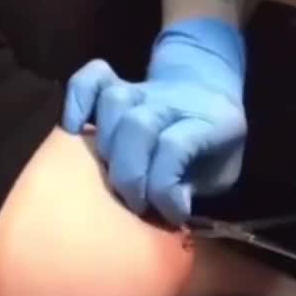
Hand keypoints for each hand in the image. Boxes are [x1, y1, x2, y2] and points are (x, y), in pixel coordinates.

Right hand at [62, 18, 246, 223]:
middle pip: (137, 126)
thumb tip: (166, 206)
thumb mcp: (221, 174)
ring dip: (106, 145)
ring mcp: (142, 89)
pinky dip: (77, 101)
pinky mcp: (117, 82)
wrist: (208, 95)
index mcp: (209, 121)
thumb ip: (195, 188)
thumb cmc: (212, 148)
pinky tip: (74, 130)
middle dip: (129, 175)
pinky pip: (91, 79)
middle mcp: (172, 101)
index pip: (174, 146)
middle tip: (134, 204)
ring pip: (114, 102)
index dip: (165, 188)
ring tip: (110, 175)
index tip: (171, 215)